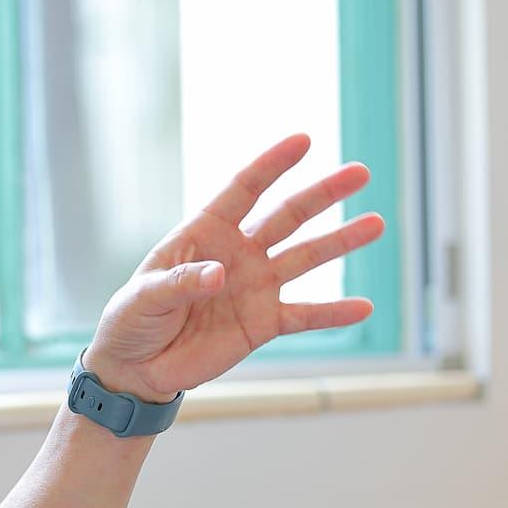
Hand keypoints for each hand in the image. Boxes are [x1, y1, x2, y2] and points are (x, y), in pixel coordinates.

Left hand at [85, 134, 385, 403]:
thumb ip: (181, 282)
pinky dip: (333, 312)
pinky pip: (305, 315)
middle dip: (322, 194)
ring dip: (340, 242)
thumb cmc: (131, 319)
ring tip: (376, 223)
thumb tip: (221, 273)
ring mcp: (254, 286)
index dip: (271, 165)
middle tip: (360, 173)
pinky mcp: (263, 323)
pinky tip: (364, 306)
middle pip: (286, 216)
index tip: (303, 141)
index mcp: (204, 232)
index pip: (243, 190)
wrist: (137, 366)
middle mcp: (236, 252)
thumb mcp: (144, 296)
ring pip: (305, 257)